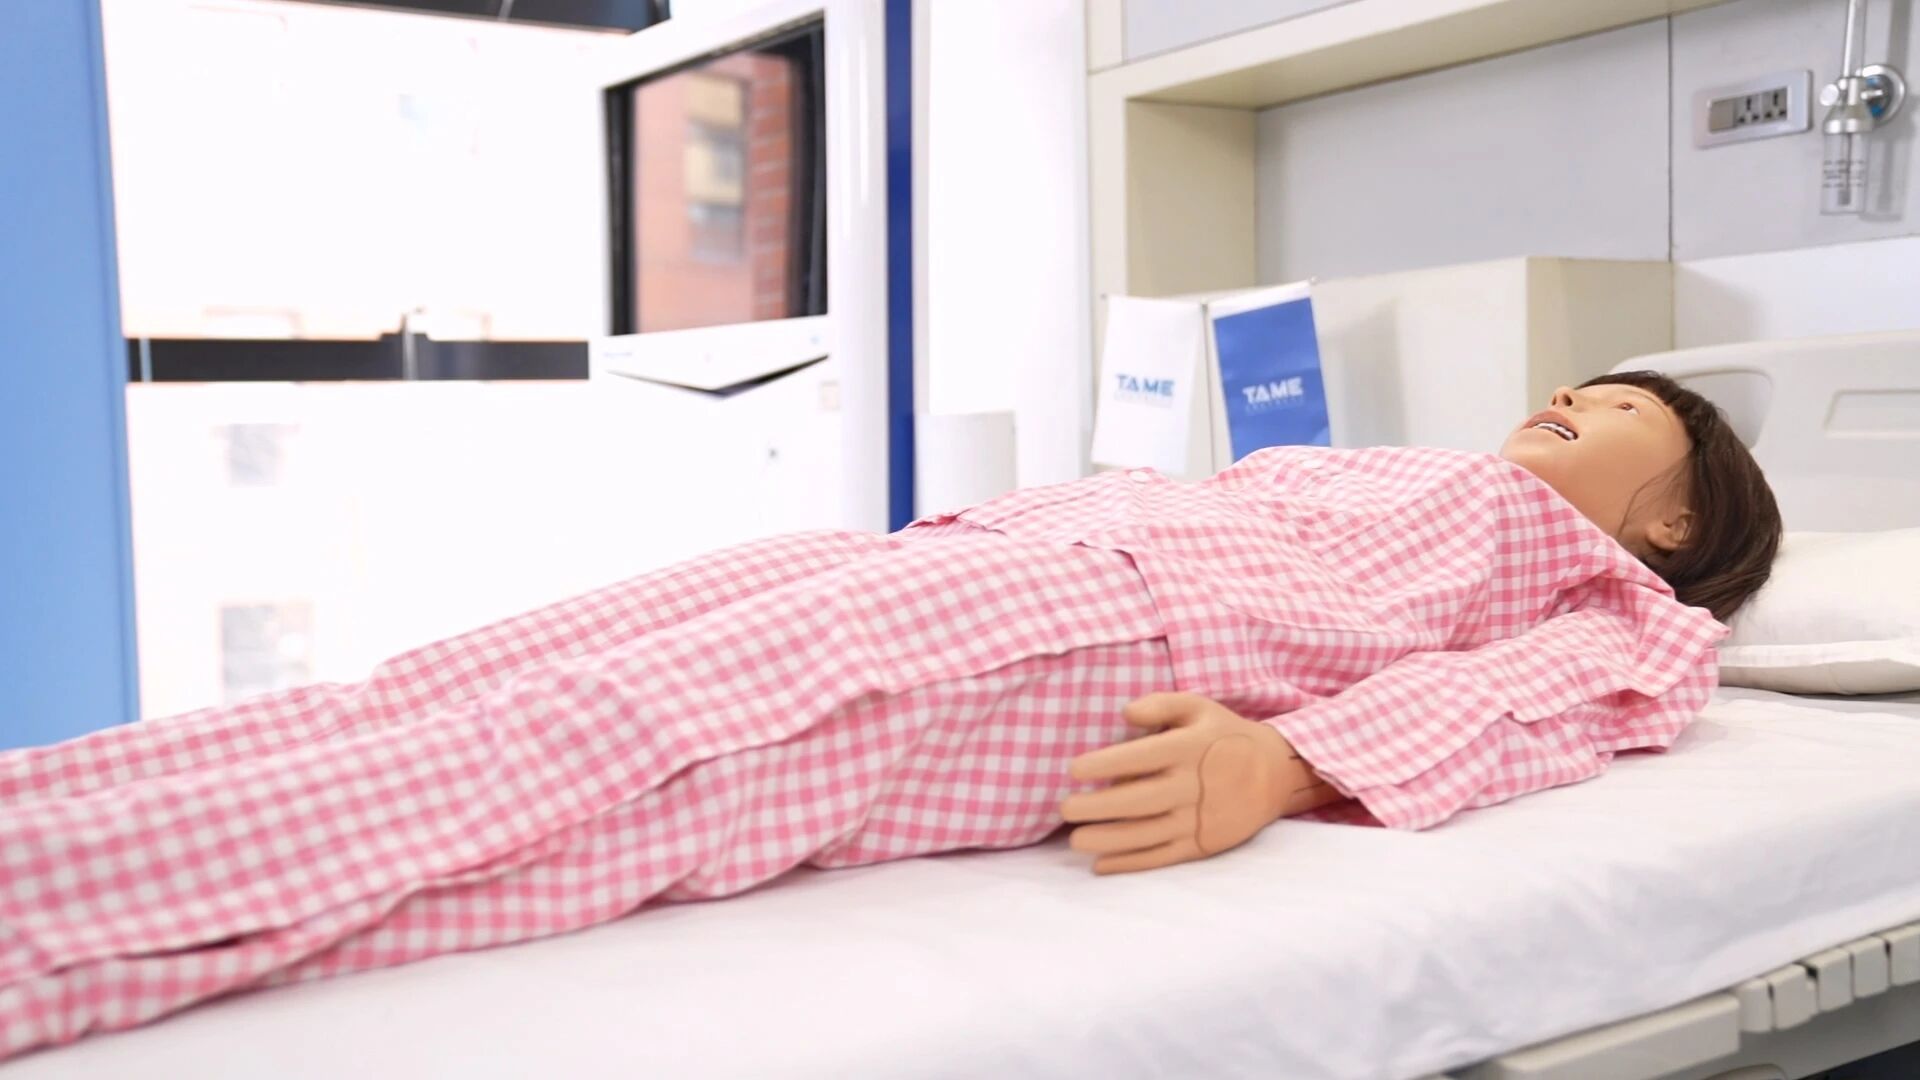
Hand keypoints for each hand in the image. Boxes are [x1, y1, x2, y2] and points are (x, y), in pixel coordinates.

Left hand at [1059, 693, 1328, 873]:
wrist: (1273, 773)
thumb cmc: (1223, 735)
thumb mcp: (1198, 707)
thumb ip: (1161, 704)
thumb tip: (1125, 712)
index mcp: (1188, 748)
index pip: (1142, 757)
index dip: (1106, 764)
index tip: (1073, 769)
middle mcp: (1192, 785)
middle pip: (1139, 800)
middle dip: (1098, 807)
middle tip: (1064, 808)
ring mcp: (1198, 819)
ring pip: (1147, 833)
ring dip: (1108, 839)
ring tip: (1075, 840)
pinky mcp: (1201, 844)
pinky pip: (1162, 857)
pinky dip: (1131, 863)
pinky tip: (1101, 864)